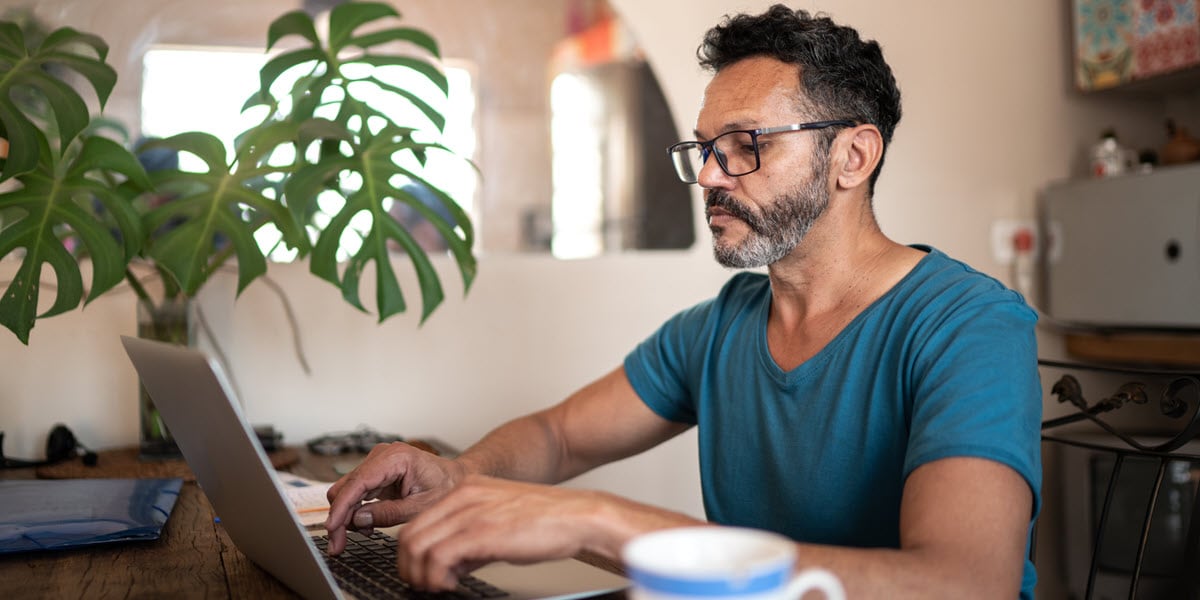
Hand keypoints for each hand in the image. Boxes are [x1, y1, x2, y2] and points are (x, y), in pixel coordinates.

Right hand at [324, 442, 466, 554]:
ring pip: (346, 491)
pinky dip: (356, 512)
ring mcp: (377, 464)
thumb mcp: (421, 506)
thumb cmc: (446, 487)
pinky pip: (356, 494)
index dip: (341, 507)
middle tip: (338, 545)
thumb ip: (389, 513)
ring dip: (348, 516)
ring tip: (361, 535)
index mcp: (396, 457)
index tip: (332, 528)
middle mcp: (382, 456)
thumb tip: (358, 520)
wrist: (456, 478)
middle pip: (346, 487)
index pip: (358, 482)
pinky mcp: (375, 474)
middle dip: (340, 517)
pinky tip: (366, 527)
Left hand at [394, 475, 619, 590]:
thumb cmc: (546, 520)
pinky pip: (438, 557)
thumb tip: (451, 564)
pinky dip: (437, 578)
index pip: (416, 523)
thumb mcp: (499, 521)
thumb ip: (471, 538)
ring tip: (440, 586)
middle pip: (408, 536)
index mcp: (465, 491)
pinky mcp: (481, 532)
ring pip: (416, 547)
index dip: (412, 554)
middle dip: (410, 568)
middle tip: (425, 584)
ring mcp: (470, 513)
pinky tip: (452, 584)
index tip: (421, 572)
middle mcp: (462, 497)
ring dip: (421, 575)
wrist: (578, 515)